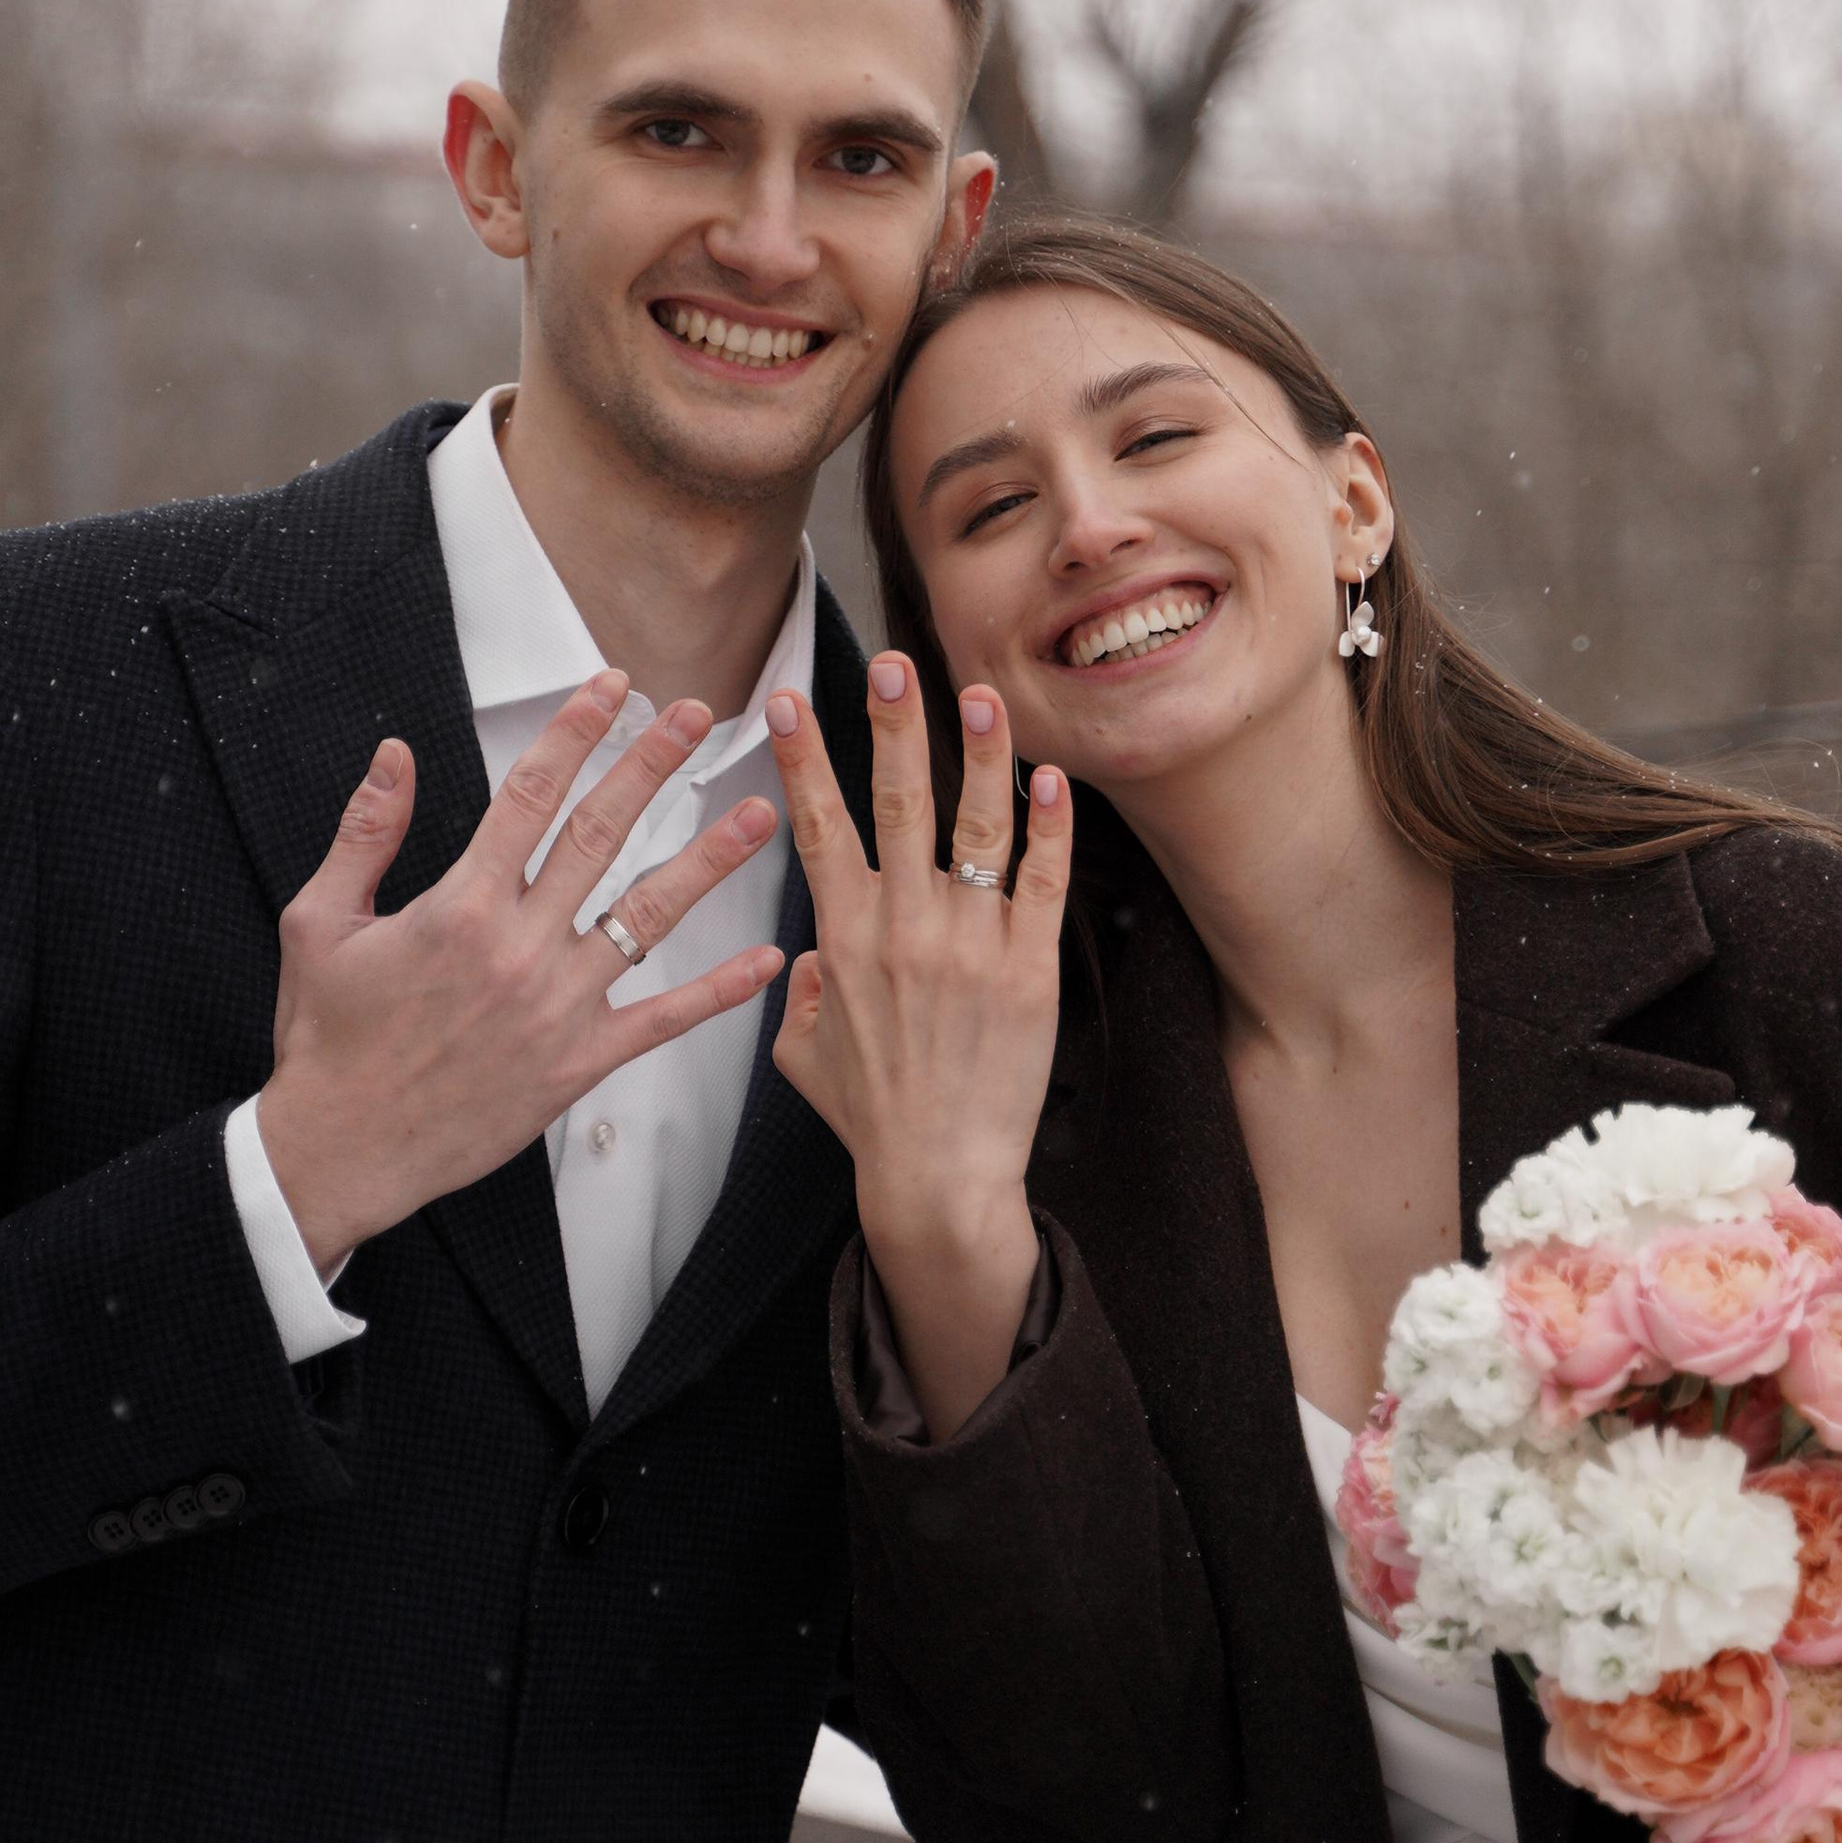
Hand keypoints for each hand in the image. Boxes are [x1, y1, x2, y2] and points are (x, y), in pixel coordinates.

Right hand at [257, 675, 783, 1277]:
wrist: (343, 1148)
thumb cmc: (327, 1039)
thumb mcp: (319, 923)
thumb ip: (364, 833)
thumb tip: (393, 753)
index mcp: (459, 905)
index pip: (529, 795)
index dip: (574, 732)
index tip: (610, 688)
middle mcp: (519, 946)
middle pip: (600, 834)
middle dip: (652, 765)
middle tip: (695, 714)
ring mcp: (557, 1005)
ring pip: (647, 917)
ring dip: (708, 861)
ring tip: (758, 815)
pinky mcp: (579, 1062)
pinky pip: (662, 1021)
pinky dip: (718, 992)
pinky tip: (764, 961)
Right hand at [765, 653, 1070, 1437]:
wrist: (938, 1178)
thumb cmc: (870, 1121)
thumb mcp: (800, 1055)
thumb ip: (791, 996)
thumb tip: (799, 960)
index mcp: (841, 940)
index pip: (817, 827)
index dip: (803, 759)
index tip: (789, 699)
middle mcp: (902, 929)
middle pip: (895, 804)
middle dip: (893, 726)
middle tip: (893, 664)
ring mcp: (968, 946)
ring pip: (976, 829)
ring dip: (978, 756)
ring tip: (981, 694)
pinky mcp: (1028, 970)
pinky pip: (1040, 884)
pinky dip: (1049, 828)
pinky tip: (1051, 779)